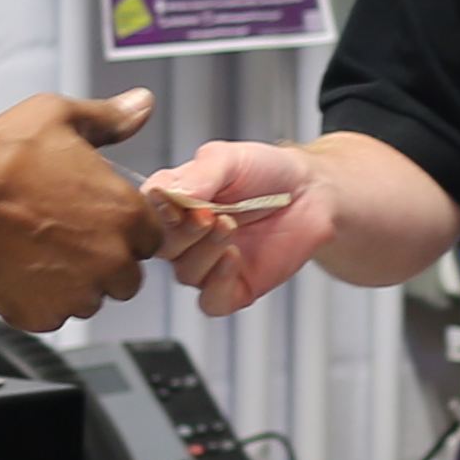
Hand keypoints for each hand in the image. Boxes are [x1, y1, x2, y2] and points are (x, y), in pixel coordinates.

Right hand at [0, 88, 168, 330]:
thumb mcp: (59, 117)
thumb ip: (109, 118)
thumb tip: (140, 105)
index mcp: (125, 213)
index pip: (151, 239)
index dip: (124, 230)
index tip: (97, 221)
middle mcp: (110, 259)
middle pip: (126, 277)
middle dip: (102, 261)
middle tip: (63, 237)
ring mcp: (77, 293)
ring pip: (89, 300)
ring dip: (71, 283)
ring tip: (35, 250)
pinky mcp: (41, 316)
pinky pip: (51, 316)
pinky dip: (37, 300)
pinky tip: (17, 268)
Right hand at [147, 138, 344, 318]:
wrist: (312, 192)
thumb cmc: (268, 171)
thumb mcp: (228, 159)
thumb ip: (197, 175)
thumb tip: (163, 195)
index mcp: (176, 204)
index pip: (147, 216)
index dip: (156, 215)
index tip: (174, 205)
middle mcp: (187, 238)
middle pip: (163, 249)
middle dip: (183, 233)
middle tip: (207, 215)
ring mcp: (208, 265)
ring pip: (185, 274)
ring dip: (205, 252)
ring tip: (229, 227)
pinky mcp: (233, 289)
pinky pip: (211, 301)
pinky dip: (217, 282)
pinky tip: (233, 258)